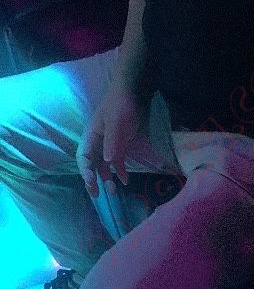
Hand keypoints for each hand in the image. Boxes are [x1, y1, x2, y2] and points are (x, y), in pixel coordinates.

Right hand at [77, 79, 149, 197]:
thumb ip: (112, 142)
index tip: (91, 183)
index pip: (84, 157)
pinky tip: (125, 181)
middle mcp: (97, 142)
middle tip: (96, 195)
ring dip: (107, 179)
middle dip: (93, 180)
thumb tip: (107, 162)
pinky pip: (117, 162)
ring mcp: (108, 144)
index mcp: (91, 135)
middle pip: (91, 164)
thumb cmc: (122, 105)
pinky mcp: (120, 145)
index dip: (85, 171)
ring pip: (104, 165)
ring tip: (113, 192)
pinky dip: (120, 171)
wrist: (134, 93)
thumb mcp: (116, 123)